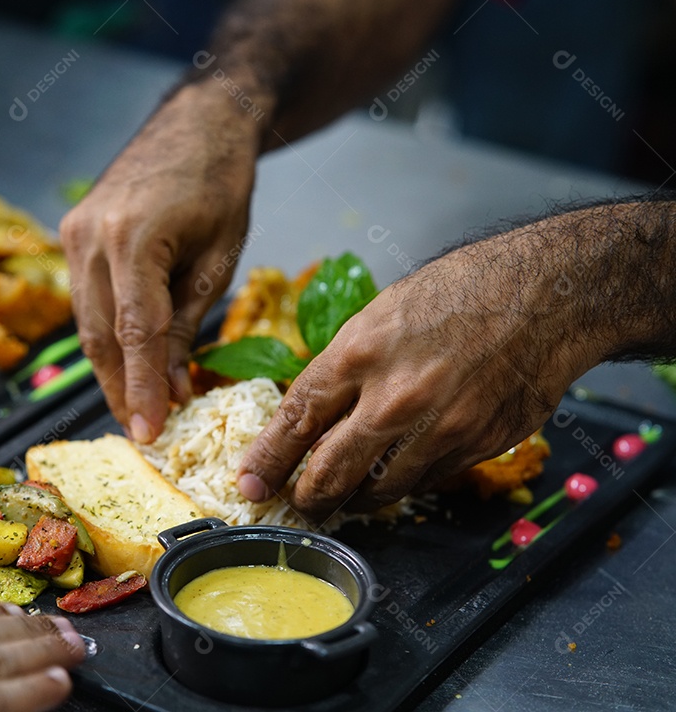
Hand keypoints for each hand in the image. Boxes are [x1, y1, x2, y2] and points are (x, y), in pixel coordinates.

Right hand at [60, 80, 261, 441]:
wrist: (197, 122)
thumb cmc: (221, 184)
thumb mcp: (218, 260)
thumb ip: (186, 324)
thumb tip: (169, 387)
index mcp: (133, 238)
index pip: (135, 332)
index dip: (141, 388)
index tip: (151, 433)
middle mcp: (90, 236)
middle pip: (100, 334)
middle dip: (120, 388)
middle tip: (143, 431)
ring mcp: (73, 233)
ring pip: (86, 322)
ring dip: (109, 368)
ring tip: (134, 407)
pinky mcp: (71, 234)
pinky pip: (85, 298)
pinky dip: (104, 334)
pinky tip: (122, 363)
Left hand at [237, 230, 602, 520]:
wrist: (546, 295)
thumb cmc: (460, 291)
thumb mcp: (381, 314)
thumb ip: (346, 367)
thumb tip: (315, 413)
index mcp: (359, 353)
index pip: (297, 418)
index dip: (268, 458)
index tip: (250, 482)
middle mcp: (394, 397)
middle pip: (330, 472)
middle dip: (306, 498)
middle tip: (295, 505)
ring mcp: (438, 428)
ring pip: (379, 489)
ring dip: (355, 499)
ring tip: (344, 497)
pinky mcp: (476, 446)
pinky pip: (426, 481)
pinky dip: (404, 483)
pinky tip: (396, 474)